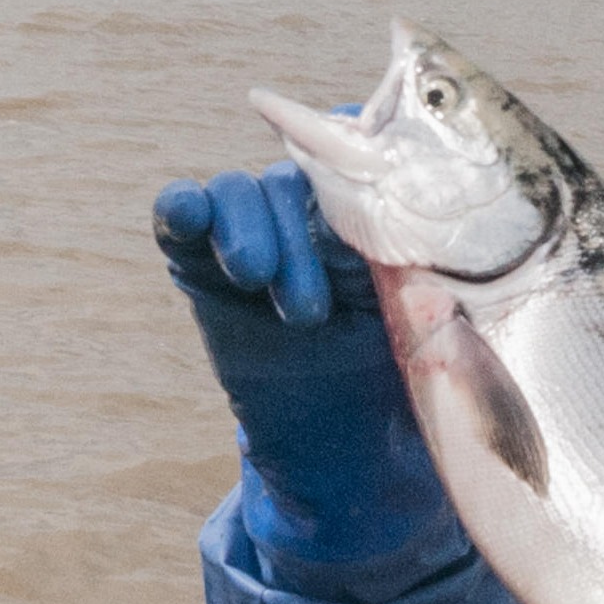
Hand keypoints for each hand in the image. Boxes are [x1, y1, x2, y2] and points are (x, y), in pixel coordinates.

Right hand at [152, 163, 448, 566]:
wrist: (352, 449)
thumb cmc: (403, 373)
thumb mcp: (421, 317)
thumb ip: (410, 268)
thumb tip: (410, 231)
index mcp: (371, 209)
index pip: (352, 154)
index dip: (348, 160)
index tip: (359, 193)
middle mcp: (309, 210)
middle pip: (292, 179)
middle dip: (297, 233)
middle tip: (310, 307)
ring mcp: (253, 232)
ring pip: (239, 192)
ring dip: (247, 230)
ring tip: (257, 278)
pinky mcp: (202, 263)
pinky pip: (182, 213)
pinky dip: (182, 207)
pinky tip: (188, 214)